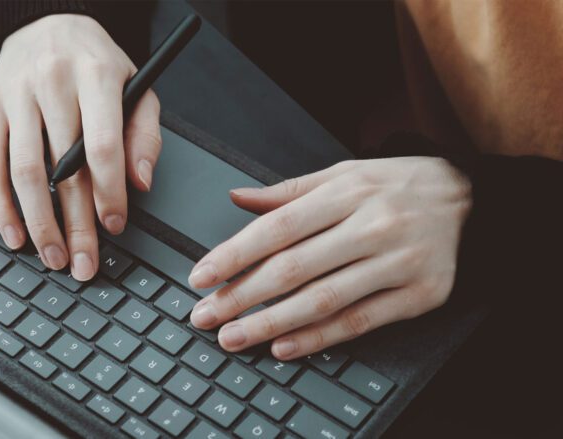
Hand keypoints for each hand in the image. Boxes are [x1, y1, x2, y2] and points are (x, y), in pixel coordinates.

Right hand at [0, 14, 161, 280]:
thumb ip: (144, 135)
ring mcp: (14, 94)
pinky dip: (1, 206)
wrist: (47, 22)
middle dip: (75, 223)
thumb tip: (139, 183)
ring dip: (38, 222)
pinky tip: (15, 234)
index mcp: (95, 74)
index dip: (108, 192)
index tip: (114, 226)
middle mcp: (51, 81)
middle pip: (62, 168)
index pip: (101, 145)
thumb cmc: (95, 64)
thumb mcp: (137, 87)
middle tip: (83, 262)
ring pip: (23, 172)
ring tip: (52, 256)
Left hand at [188, 157, 471, 359]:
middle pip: (293, 268)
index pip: (277, 228)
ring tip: (234, 337)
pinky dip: (319, 338)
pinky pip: (360, 321)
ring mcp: (398, 262)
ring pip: (323, 300)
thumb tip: (236, 198)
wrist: (469, 197)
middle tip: (205, 316)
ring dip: (271, 323)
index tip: (201, 277)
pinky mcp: (420, 294)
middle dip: (242, 296)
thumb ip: (287, 192)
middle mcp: (372, 226)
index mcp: (346, 193)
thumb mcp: (342, 174)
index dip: (234, 255)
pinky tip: (284, 346)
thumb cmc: (394, 186)